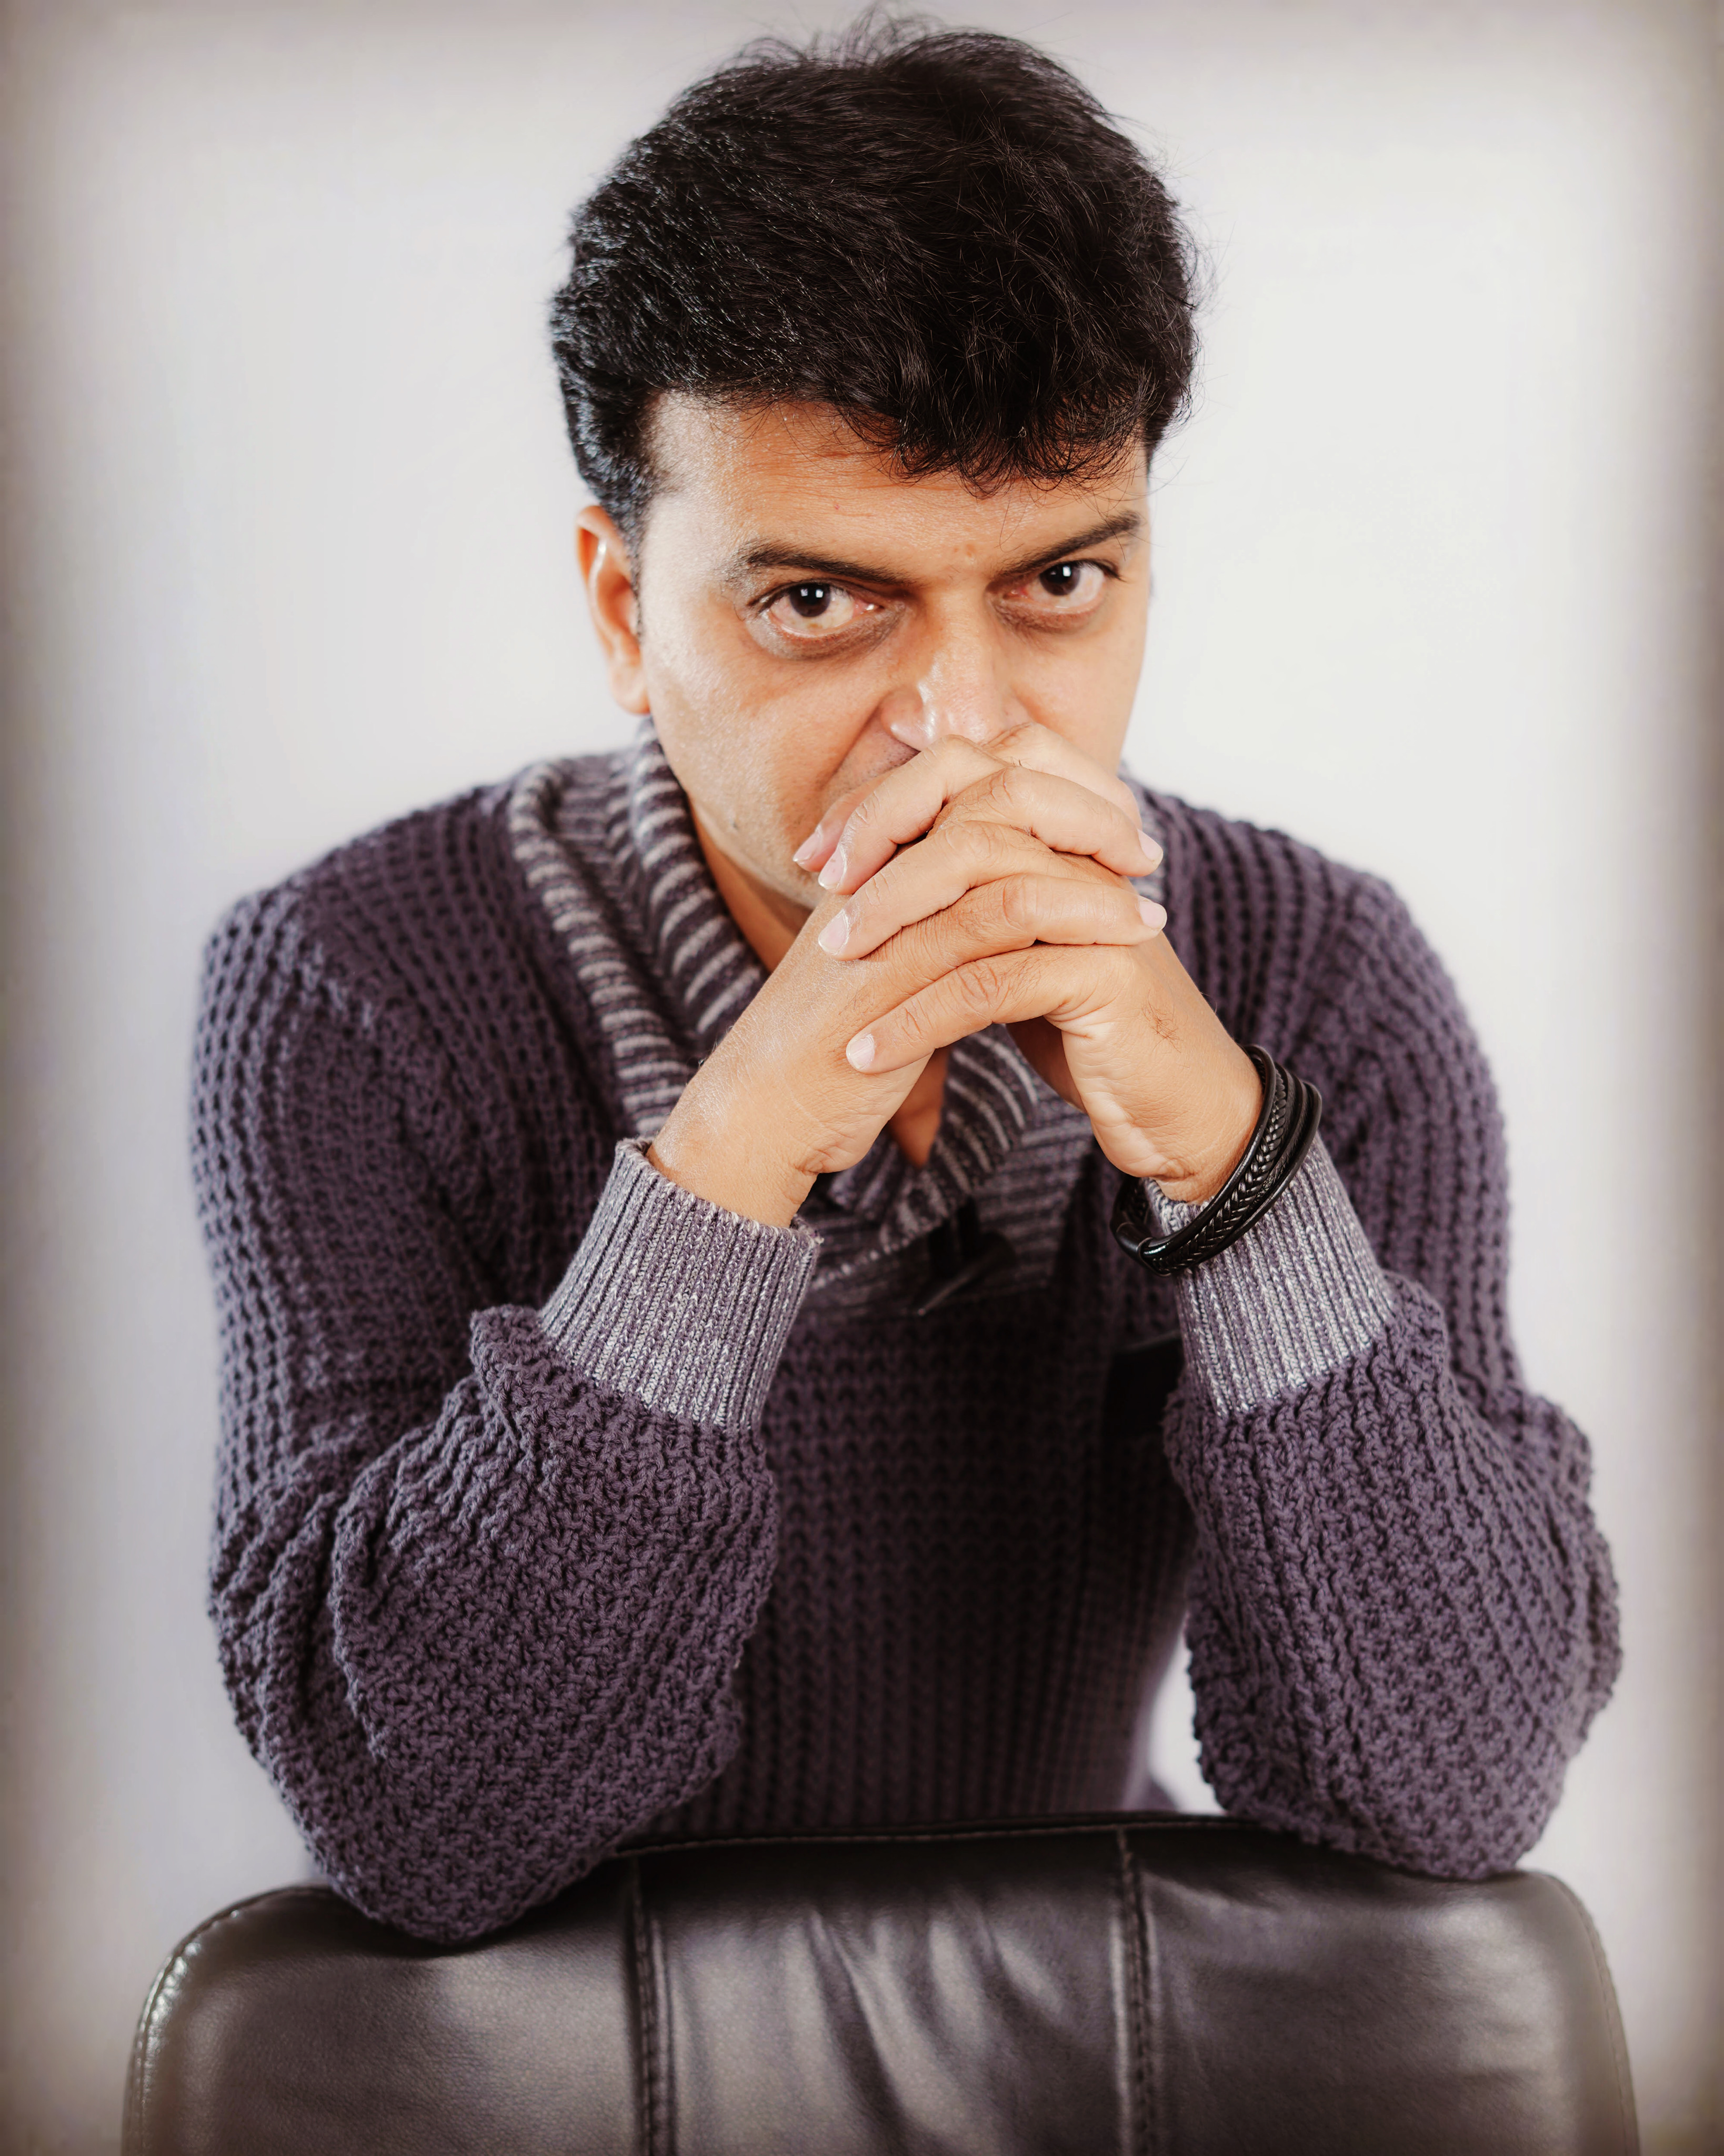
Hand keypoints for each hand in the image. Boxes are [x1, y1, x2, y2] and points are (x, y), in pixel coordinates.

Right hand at [648, 728, 1165, 1225]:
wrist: (766, 1113)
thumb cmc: (830, 1051)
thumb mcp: (889, 972)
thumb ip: (934, 929)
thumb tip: (1005, 909)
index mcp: (877, 858)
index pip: (972, 782)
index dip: (1051, 792)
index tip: (1116, 830)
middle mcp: (877, 868)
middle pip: (992, 790)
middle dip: (1081, 812)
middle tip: (1143, 851)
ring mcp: (883, 911)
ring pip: (1002, 852)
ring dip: (1091, 876)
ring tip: (1150, 910)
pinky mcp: (894, 967)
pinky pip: (996, 921)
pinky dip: (1072, 922)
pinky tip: (1126, 947)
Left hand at [803, 725, 1261, 1200]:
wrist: (1179, 1111)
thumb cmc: (1089, 1032)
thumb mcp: (1017, 950)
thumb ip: (968, 899)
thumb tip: (876, 862)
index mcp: (1067, 836)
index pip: (968, 771)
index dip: (884, 803)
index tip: (816, 858)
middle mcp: (1091, 859)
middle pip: (975, 812)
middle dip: (884, 853)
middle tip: (825, 910)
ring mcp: (1105, 913)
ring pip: (983, 896)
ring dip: (895, 934)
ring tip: (838, 971)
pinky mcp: (1108, 977)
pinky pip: (993, 985)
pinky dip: (920, 1020)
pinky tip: (870, 1054)